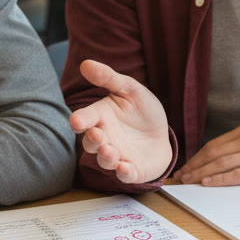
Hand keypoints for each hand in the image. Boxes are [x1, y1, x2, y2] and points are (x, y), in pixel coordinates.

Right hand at [69, 59, 173, 183]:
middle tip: (98, 135)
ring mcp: (117, 156)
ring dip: (105, 157)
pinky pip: (124, 175)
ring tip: (111, 151)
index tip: (77, 121)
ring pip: (104, 161)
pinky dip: (123, 173)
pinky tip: (125, 168)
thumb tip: (85, 63)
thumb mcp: (130, 90)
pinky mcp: (131, 170)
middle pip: (90, 143)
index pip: (85, 119)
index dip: (80, 120)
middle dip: (93, 140)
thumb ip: (109, 78)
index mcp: (101, 117)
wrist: (162, 133)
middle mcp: (105, 138)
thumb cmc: (142, 111)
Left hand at [175, 123, 239, 185]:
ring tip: (188, 181)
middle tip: (180, 176)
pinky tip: (207, 183)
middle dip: (194, 166)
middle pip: (213, 154)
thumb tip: (223, 156)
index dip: (197, 156)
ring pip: (221, 164)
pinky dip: (219, 179)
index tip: (186, 166)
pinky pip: (236, 175)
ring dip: (201, 173)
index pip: (214, 145)